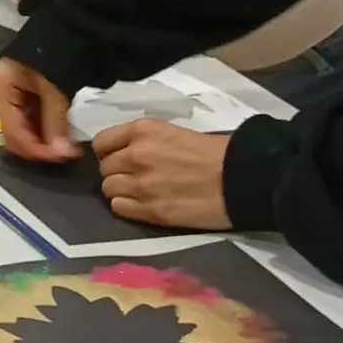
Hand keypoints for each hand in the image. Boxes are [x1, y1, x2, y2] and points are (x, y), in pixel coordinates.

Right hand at [0, 58, 79, 161]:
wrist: (68, 27)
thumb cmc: (56, 52)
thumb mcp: (56, 88)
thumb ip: (56, 122)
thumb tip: (60, 153)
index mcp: (0, 88)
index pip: (13, 131)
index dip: (36, 149)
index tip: (61, 158)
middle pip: (13, 133)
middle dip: (38, 148)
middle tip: (65, 156)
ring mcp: (8, 94)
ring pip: (21, 129)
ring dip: (42, 141)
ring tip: (65, 147)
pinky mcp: (21, 95)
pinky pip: (29, 120)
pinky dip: (43, 130)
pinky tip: (60, 135)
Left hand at [92, 121, 232, 230]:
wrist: (240, 178)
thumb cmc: (215, 152)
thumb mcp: (174, 132)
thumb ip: (144, 141)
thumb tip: (125, 151)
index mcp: (143, 131)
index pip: (102, 142)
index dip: (108, 151)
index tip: (118, 156)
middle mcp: (135, 156)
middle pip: (104, 167)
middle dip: (116, 171)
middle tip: (134, 176)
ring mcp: (140, 185)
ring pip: (108, 189)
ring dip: (120, 190)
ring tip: (139, 192)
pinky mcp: (150, 211)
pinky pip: (119, 208)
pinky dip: (126, 206)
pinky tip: (142, 204)